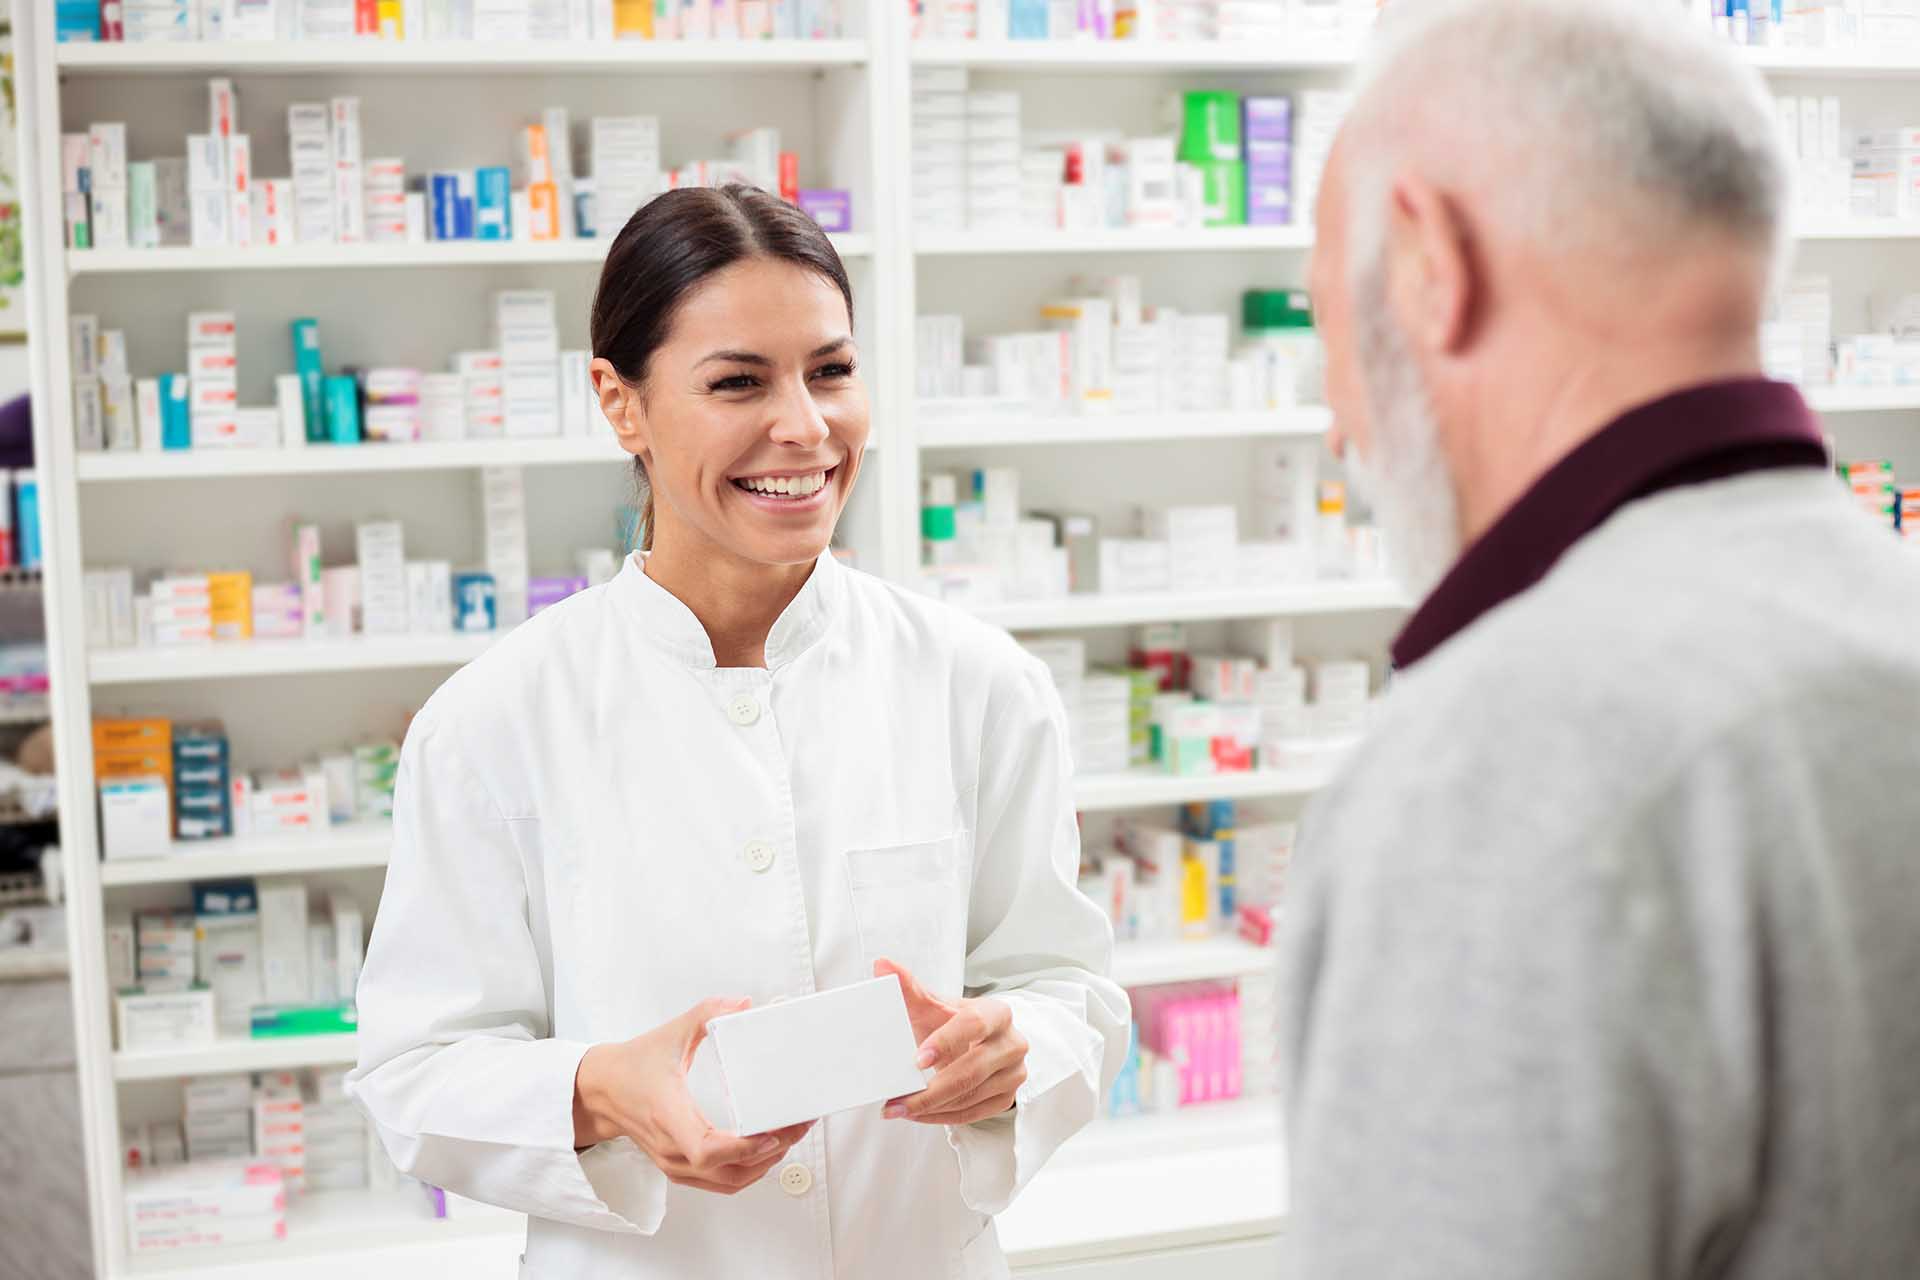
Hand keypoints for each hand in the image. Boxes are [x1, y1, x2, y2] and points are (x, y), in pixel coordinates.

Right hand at [572, 996, 814, 1193]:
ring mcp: (675, 1164)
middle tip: (798, 1125)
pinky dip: (749, 1172)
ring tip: (790, 1137)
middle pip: (728, 1170)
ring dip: (764, 1164)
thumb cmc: (632, 1066)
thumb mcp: (671, 1033)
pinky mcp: (679, 1169)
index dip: (741, 1148)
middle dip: (771, 1150)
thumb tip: (742, 1004)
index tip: (769, 1134)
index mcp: (668, 1115)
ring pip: (729, 1182)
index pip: (705, 1149)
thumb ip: (707, 1014)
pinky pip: (722, 1182)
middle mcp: (672, 1147)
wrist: (602, 1091)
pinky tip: (766, 1152)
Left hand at [874, 958, 1028, 1125]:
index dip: (946, 1042)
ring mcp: (1013, 1072)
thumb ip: (908, 987)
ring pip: (971, 1096)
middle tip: (897, 1101)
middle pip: (972, 1070)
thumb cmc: (953, 1022)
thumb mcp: (934, 1005)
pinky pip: (972, 1114)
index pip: (974, 1025)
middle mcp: (1012, 1042)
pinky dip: (941, 1117)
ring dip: (931, 1108)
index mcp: (997, 1012)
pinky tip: (918, 1114)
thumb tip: (882, 964)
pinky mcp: (1007, 1097)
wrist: (980, 1042)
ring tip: (899, 1109)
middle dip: (930, 1091)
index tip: (917, 1060)